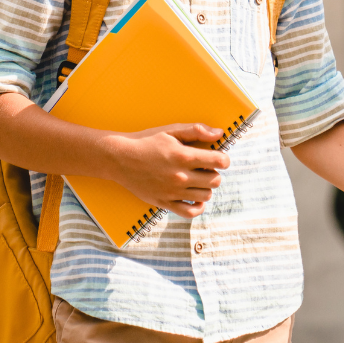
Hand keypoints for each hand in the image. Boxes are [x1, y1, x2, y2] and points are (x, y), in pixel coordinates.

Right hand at [100, 124, 229, 218]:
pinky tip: (196, 198)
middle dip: (214, 172)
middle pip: (215, 180)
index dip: (224, 159)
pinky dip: (198, 207)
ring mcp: (173, 191)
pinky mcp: (164, 202)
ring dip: (207, 187)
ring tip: (198, 180)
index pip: (219, 161)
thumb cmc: (146, 141)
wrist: (120, 158)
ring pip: (206, 196)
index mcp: (184, 156)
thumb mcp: (171, 130)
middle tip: (205, 168)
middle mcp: (180, 176)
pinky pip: (189, 212)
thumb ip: (196, 131)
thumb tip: (219, 134)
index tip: (219, 158)